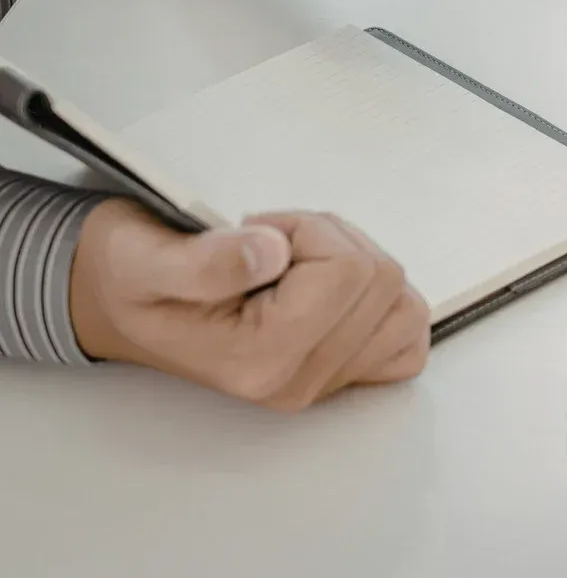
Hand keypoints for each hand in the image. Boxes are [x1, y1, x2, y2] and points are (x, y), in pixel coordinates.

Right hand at [69, 200, 429, 411]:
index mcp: (260, 361)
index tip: (256, 232)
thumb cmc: (132, 280)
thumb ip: (207, 261)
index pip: (348, 272)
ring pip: (402, 303)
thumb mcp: (144, 259)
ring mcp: (324, 379)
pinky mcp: (342, 366)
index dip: (308, 229)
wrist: (117, 303)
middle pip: (382, 282)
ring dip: (357, 262)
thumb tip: (271, 252)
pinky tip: (330, 285)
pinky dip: (381, 300)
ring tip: (294, 260)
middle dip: (332, 241)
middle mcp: (299, 382)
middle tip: (270, 244)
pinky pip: (404, 335)